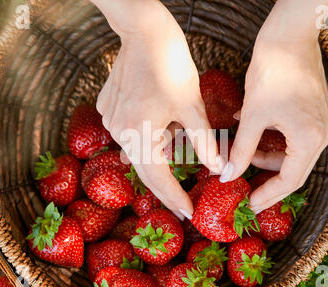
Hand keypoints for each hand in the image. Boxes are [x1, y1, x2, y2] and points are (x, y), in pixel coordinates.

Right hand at [95, 2, 222, 218]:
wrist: (144, 32)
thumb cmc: (172, 65)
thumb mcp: (193, 106)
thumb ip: (204, 142)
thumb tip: (219, 169)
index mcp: (139, 133)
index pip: (158, 178)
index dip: (174, 198)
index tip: (188, 214)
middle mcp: (118, 131)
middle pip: (145, 169)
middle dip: (166, 188)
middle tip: (183, 205)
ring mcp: (110, 120)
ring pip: (138, 150)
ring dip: (158, 156)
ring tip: (176, 144)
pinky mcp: (108, 109)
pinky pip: (129, 133)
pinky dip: (147, 137)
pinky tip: (160, 122)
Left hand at [221, 34, 327, 212]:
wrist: (288, 37)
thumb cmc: (272, 73)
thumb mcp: (253, 116)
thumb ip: (241, 150)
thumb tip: (228, 175)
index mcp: (311, 138)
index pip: (290, 180)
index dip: (267, 195)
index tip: (248, 206)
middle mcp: (322, 135)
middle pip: (293, 170)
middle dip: (266, 179)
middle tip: (243, 188)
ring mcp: (321, 124)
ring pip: (291, 154)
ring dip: (265, 156)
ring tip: (240, 154)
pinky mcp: (314, 114)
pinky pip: (293, 138)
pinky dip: (272, 140)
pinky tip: (250, 133)